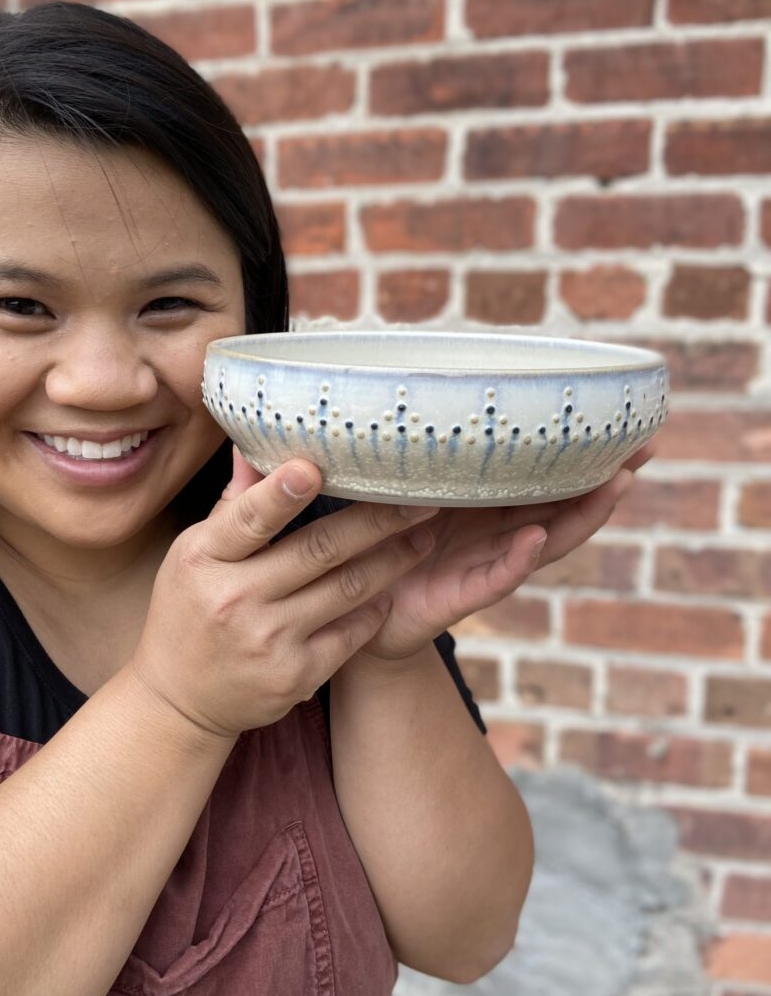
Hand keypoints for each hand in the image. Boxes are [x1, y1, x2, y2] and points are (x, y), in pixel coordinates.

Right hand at [127, 445, 439, 738]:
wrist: (180, 698)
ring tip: (422, 535)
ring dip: (392, 560)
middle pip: (318, 550)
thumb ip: (235, 504)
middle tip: (418, 497)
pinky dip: (375, 608)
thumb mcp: (195, 553)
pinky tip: (393, 589)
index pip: (248, 519)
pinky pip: (351, 633)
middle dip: (376, 521)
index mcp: (204, 558)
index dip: (282, 493)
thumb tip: (253, 443)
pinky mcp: (295, 675)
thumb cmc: (190, 609)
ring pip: (347, 589)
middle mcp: (234, 599)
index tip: (314, 466)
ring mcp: (267, 641)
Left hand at [355, 442, 655, 661]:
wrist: (350, 608)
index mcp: (485, 506)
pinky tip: (537, 540)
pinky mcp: (459, 597)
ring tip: (614, 485)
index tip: (627, 425)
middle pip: (562, 506)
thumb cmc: (376, 541)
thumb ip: (419, 455)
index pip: (545, 478)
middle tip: (645, 448)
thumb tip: (423, 387)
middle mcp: (494, 534)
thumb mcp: (401, 488)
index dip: (585, 456)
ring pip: (544, 540)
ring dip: (580, 515)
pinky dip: (517, 561)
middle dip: (605, 480)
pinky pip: (494, 578)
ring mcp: (483, 565)